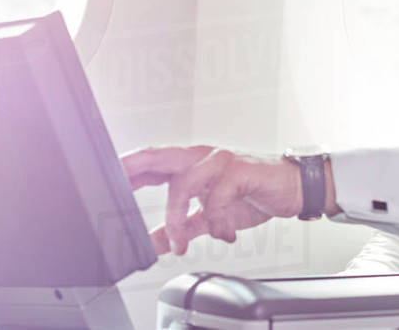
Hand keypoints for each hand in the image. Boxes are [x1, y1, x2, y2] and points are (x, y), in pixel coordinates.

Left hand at [120, 145, 303, 255]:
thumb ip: (182, 226)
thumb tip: (154, 243)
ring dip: (177, 217)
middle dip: (135, 167)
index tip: (105, 180)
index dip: (129, 169)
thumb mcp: (211, 217)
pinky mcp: (240, 169)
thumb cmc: (254, 193)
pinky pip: (216, 197)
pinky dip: (216, 222)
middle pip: (161, 156)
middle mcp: (203, 157)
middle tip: (117, 183)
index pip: (154, 162)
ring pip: (184, 182)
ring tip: (181, 243)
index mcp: (193, 164)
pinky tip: (225, 234)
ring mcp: (221, 160)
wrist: (293, 189)